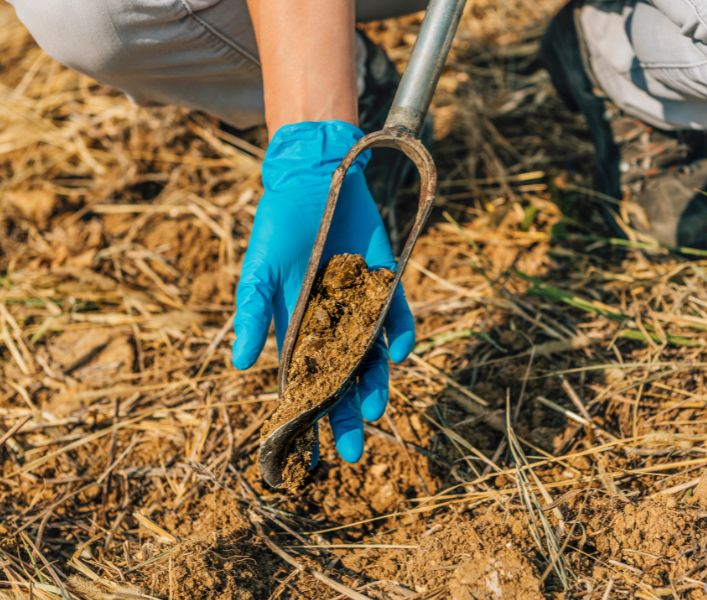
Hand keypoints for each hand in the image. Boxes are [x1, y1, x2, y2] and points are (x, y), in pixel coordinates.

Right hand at [232, 121, 414, 462]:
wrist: (315, 180)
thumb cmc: (279, 226)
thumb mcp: (259, 271)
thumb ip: (253, 313)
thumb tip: (238, 364)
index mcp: (297, 328)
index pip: (303, 382)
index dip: (306, 416)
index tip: (308, 454)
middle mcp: (333, 325)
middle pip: (341, 380)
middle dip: (345, 416)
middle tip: (353, 452)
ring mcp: (363, 307)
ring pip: (373, 357)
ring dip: (375, 385)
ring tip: (374, 411)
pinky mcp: (388, 284)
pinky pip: (399, 317)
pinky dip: (402, 335)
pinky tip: (399, 353)